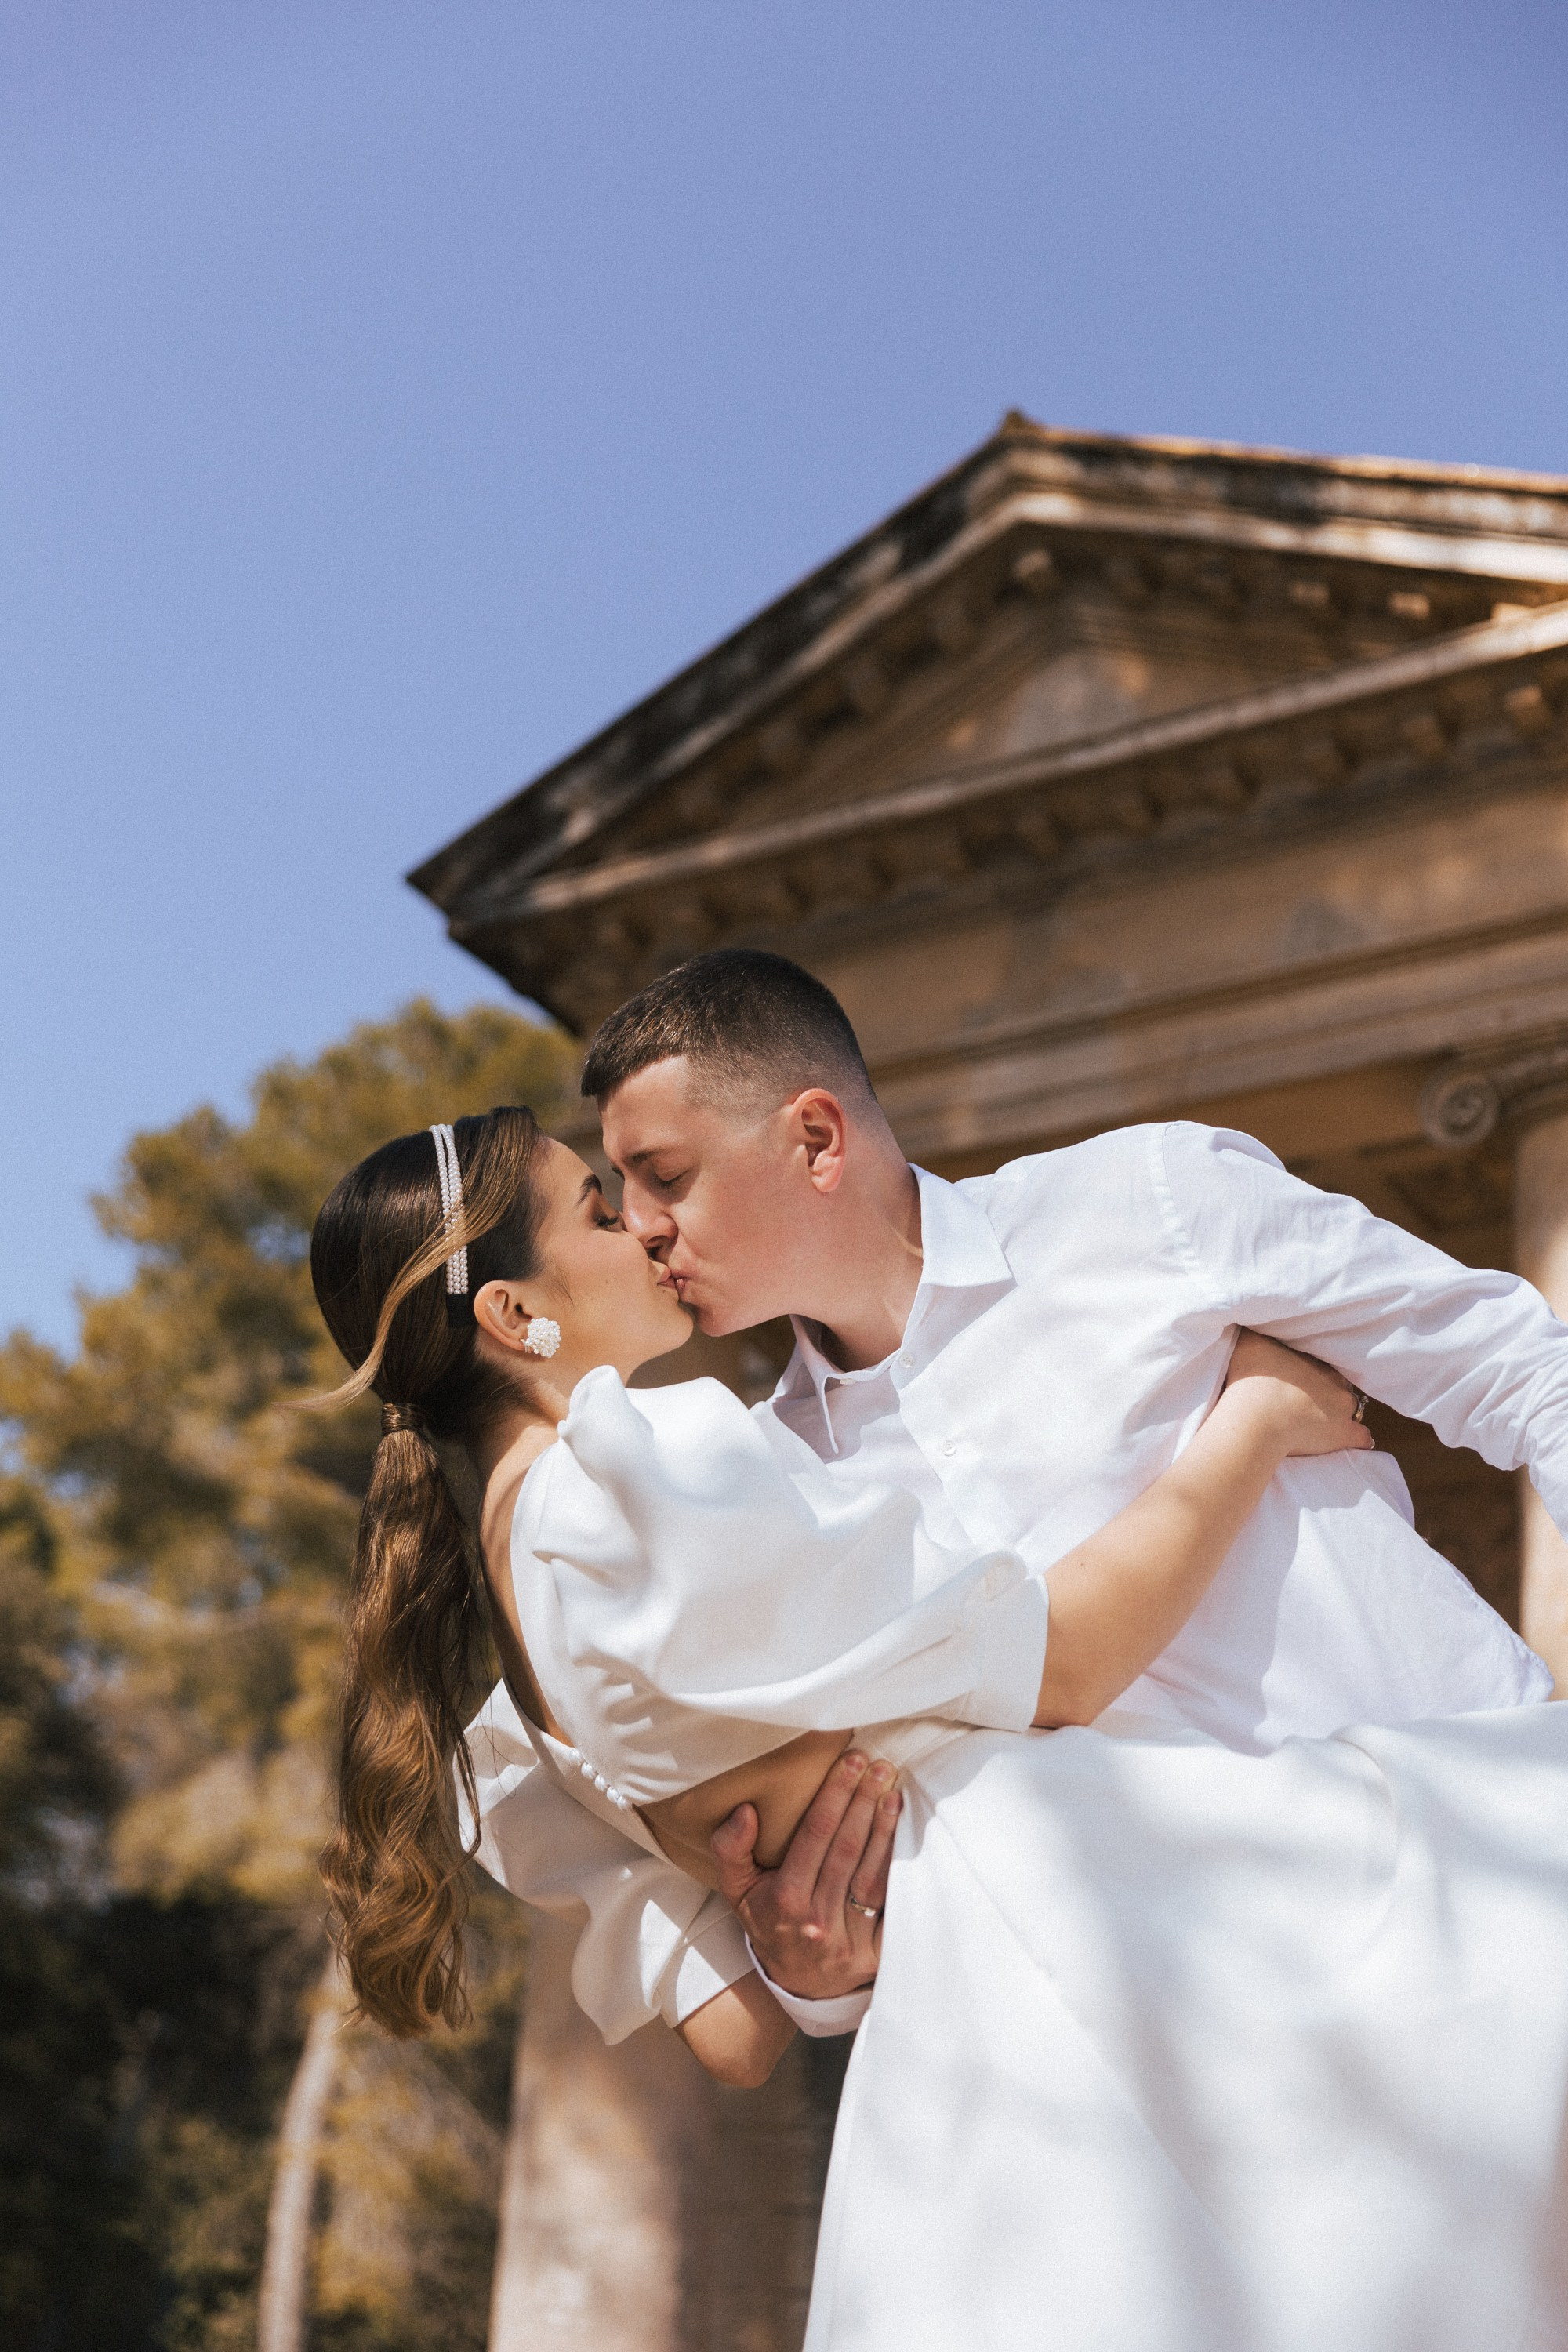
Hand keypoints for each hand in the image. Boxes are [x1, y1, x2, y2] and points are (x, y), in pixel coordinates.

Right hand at [710, 1748, 901, 2000]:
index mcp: (785, 1902)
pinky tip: (908, 1839)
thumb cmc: (769, 1922)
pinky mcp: (876, 1953)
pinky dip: (901, 1870)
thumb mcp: (737, 1890)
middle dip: (864, 1802)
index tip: (850, 1762)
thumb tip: (746, 1811)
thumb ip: (730, 1850)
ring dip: (885, 1830)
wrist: (798, 1983)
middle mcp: (818, 1921)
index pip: (815, 1837)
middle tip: (880, 1765)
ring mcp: (850, 1939)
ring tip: (893, 1792)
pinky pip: (893, 1905)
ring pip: (872, 1875)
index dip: (835, 1796)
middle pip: (847, 1850)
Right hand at [1221, 1330, 1375, 1457]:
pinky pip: (1361, 1437)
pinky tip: (1361, 1439)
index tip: (1297, 1374)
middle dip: (1327, 1387)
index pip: (1321, 1360)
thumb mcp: (1249, 1341)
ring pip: (1354, 1406)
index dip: (1310, 1368)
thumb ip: (1256, 1331)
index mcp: (1315, 1359)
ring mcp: (1342, 1409)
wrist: (1257, 1417)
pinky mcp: (1342, 1435)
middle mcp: (1334, 1380)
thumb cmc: (1252, 1378)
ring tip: (1327, 1415)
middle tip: (1308, 1394)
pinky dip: (1360, 1437)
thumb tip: (1254, 1318)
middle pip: (1337, 1382)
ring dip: (1342, 1409)